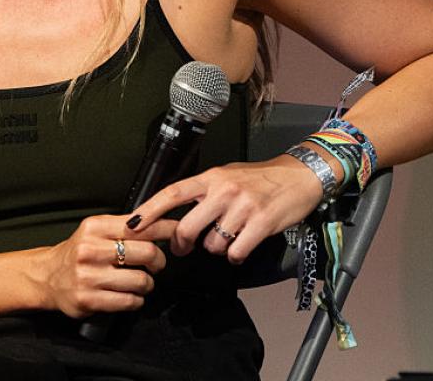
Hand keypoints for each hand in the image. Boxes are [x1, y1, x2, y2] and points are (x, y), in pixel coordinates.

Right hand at [35, 214, 177, 318]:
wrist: (47, 276)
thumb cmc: (78, 253)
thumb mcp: (96, 231)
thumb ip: (124, 227)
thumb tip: (160, 221)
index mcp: (95, 228)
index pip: (140, 225)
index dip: (165, 228)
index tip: (177, 231)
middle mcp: (90, 250)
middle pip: (146, 253)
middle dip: (158, 261)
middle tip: (156, 264)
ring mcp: (88, 276)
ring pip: (141, 281)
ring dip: (147, 284)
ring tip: (140, 282)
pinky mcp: (89, 300)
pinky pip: (129, 301)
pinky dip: (136, 300)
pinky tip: (129, 295)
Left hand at [126, 156, 325, 262]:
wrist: (299, 176)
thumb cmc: (260, 178)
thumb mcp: (227, 176)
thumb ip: (203, 192)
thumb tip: (176, 212)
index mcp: (211, 177)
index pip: (172, 193)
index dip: (150, 210)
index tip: (133, 224)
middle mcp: (224, 190)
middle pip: (188, 227)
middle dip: (182, 243)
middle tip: (183, 248)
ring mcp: (243, 207)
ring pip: (213, 245)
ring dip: (217, 248)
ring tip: (229, 236)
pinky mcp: (261, 224)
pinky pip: (236, 253)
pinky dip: (236, 256)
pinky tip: (242, 246)